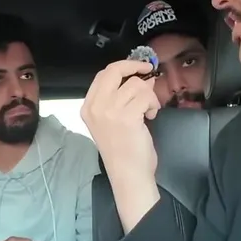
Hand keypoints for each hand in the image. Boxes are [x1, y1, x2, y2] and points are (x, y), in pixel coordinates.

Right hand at [80, 60, 160, 176]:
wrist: (127, 174)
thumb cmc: (121, 151)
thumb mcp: (112, 121)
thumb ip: (121, 98)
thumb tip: (142, 78)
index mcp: (88, 107)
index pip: (103, 74)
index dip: (123, 66)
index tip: (138, 68)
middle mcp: (95, 107)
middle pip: (115, 71)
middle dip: (135, 67)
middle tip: (149, 71)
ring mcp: (110, 111)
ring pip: (136, 84)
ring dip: (149, 95)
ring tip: (148, 110)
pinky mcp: (127, 117)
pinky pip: (145, 96)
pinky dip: (153, 104)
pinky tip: (150, 116)